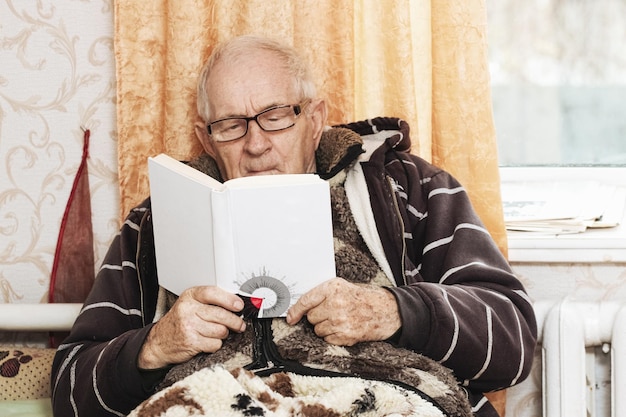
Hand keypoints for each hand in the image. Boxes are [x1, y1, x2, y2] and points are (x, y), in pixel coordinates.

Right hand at [138, 286, 245, 368]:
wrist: (159, 342)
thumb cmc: (179, 322)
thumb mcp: (190, 304)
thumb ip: (210, 302)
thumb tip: (236, 304)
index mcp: (190, 296)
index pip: (212, 293)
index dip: (229, 299)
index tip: (239, 305)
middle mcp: (188, 309)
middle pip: (221, 314)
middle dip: (235, 321)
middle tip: (239, 324)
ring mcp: (189, 326)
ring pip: (221, 330)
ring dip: (223, 334)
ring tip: (218, 333)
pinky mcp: (191, 342)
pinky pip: (215, 344)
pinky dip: (216, 345)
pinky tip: (209, 341)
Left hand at [286, 278, 400, 345]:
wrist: (383, 310)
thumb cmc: (359, 298)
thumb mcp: (340, 287)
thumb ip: (320, 294)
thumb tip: (296, 309)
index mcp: (332, 288)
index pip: (306, 301)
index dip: (295, 311)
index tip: (291, 317)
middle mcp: (335, 304)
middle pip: (311, 317)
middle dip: (318, 316)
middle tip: (331, 312)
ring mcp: (340, 321)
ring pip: (318, 330)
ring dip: (325, 327)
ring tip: (339, 319)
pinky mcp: (345, 335)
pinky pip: (327, 339)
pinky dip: (333, 336)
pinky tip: (344, 327)